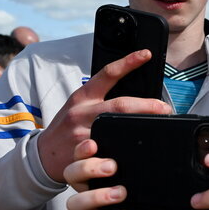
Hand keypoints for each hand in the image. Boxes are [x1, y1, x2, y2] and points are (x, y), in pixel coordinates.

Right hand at [37, 50, 170, 181]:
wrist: (43, 154)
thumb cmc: (67, 126)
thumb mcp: (78, 105)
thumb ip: (99, 98)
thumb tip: (133, 93)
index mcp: (83, 96)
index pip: (107, 74)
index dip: (128, 62)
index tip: (146, 54)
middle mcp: (82, 112)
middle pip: (119, 105)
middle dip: (146, 106)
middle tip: (165, 108)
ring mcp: (82, 134)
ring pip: (116, 127)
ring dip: (140, 128)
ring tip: (159, 128)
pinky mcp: (84, 155)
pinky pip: (108, 151)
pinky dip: (125, 150)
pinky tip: (139, 151)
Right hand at [64, 138, 183, 209]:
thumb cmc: (157, 206)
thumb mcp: (156, 182)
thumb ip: (150, 165)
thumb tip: (157, 141)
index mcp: (102, 176)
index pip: (81, 158)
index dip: (82, 150)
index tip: (94, 144)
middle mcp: (93, 193)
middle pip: (71, 176)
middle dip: (87, 168)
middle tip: (113, 167)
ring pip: (76, 204)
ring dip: (97, 195)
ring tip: (122, 193)